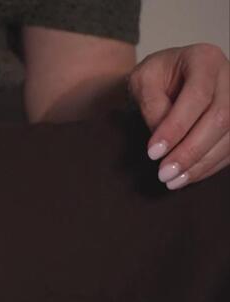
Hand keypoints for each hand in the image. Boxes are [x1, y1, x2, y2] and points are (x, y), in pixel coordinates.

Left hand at [129, 44, 229, 189]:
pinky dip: (210, 165)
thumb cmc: (154, 77)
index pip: (197, 96)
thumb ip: (152, 105)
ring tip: (172, 181)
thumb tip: (163, 140)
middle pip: (221, 118)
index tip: (152, 153)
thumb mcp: (142, 81)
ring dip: (201, 163)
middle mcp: (229, 76)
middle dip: (190, 151)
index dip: (176, 128)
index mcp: (205, 58)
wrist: (168, 74)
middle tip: (163, 174)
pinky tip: (188, 176)